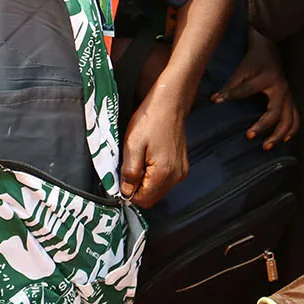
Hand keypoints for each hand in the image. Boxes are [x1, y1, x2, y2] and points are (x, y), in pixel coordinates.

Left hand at [120, 89, 188, 207]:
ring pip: (158, 189)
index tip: (122, 179)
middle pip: (152, 197)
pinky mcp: (181, 165)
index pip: (144, 200)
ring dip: (145, 181)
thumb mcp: (132, 145)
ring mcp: (181, 171)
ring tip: (139, 159)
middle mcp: (176, 176)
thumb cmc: (151, 119)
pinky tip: (148, 157)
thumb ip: (129, 173)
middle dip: (137, 187)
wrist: (169, 103)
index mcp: (164, 173)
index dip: (129, 193)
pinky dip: (153, 174)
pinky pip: (164, 179)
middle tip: (129, 166)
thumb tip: (126, 192)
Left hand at [213, 30, 298, 149]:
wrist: (270, 50)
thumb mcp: (242, 69)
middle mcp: (281, 89)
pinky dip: (292, 130)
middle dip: (263, 126)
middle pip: (274, 112)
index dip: (232, 95)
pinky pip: (296, 117)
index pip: (248, 90)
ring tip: (266, 146)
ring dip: (279, 134)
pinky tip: (285, 140)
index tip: (218, 101)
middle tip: (249, 136)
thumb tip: (214, 99)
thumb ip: (230, 85)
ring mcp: (289, 95)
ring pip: (289, 119)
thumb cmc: (254, 60)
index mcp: (268, 78)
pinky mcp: (291, 99)